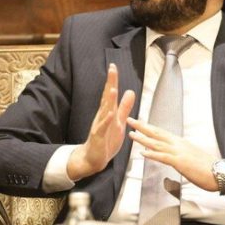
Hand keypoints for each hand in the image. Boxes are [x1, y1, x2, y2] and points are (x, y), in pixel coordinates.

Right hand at [67, 64, 135, 179]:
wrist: (94, 158)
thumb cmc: (106, 139)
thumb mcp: (119, 121)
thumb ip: (124, 107)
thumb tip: (130, 91)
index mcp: (108, 111)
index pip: (111, 93)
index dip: (113, 80)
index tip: (113, 66)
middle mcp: (103, 116)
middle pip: (107, 97)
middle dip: (110, 83)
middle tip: (112, 69)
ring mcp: (99, 126)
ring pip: (104, 111)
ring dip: (109, 100)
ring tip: (113, 88)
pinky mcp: (98, 137)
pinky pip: (102, 128)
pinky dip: (106, 121)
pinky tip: (109, 113)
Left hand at [127, 117, 224, 191]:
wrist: (220, 172)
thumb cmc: (207, 167)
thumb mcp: (190, 157)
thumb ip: (180, 154)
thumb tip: (173, 156)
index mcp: (180, 143)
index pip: (161, 132)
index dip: (149, 127)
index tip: (138, 122)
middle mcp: (178, 144)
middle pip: (157, 133)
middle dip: (142, 127)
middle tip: (130, 119)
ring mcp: (179, 152)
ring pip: (157, 143)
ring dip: (143, 139)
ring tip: (131, 134)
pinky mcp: (180, 162)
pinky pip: (163, 158)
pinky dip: (152, 155)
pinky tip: (142, 153)